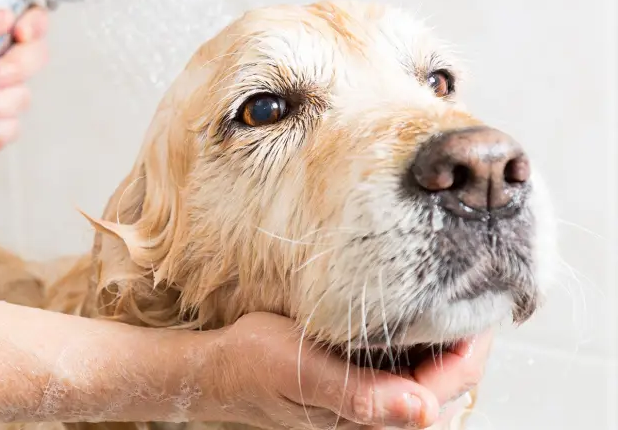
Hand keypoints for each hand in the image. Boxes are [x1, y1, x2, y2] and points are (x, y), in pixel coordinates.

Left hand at [0, 7, 48, 165]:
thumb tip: (6, 15)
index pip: (31, 22)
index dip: (35, 24)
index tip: (19, 33)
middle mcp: (5, 66)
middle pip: (36, 58)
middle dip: (10, 70)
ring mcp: (6, 99)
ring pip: (20, 98)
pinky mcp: (2, 129)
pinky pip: (11, 129)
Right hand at [199, 313, 489, 428]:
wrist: (218, 368)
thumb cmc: (252, 368)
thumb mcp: (303, 370)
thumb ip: (362, 395)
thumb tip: (422, 411)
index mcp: (373, 418)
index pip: (451, 383)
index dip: (474, 343)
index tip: (485, 301)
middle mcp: (380, 417)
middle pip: (452, 381)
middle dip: (468, 339)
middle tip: (479, 288)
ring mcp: (373, 402)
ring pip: (434, 374)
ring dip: (448, 339)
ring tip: (458, 295)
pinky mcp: (362, 386)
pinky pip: (410, 368)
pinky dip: (424, 340)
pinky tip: (420, 314)